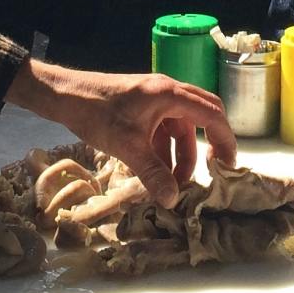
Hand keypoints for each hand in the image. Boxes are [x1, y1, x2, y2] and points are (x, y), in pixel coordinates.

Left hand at [5, 60, 236, 208]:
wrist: (65, 96)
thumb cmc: (97, 113)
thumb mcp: (127, 146)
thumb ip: (152, 173)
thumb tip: (173, 200)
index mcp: (170, 94)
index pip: (212, 114)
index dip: (226, 140)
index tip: (228, 167)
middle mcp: (168, 92)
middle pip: (203, 116)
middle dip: (209, 145)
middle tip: (212, 172)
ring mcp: (155, 99)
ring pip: (181, 127)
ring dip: (181, 153)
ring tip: (174, 183)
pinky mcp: (144, 107)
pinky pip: (165, 128)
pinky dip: (165, 149)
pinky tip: (156, 171)